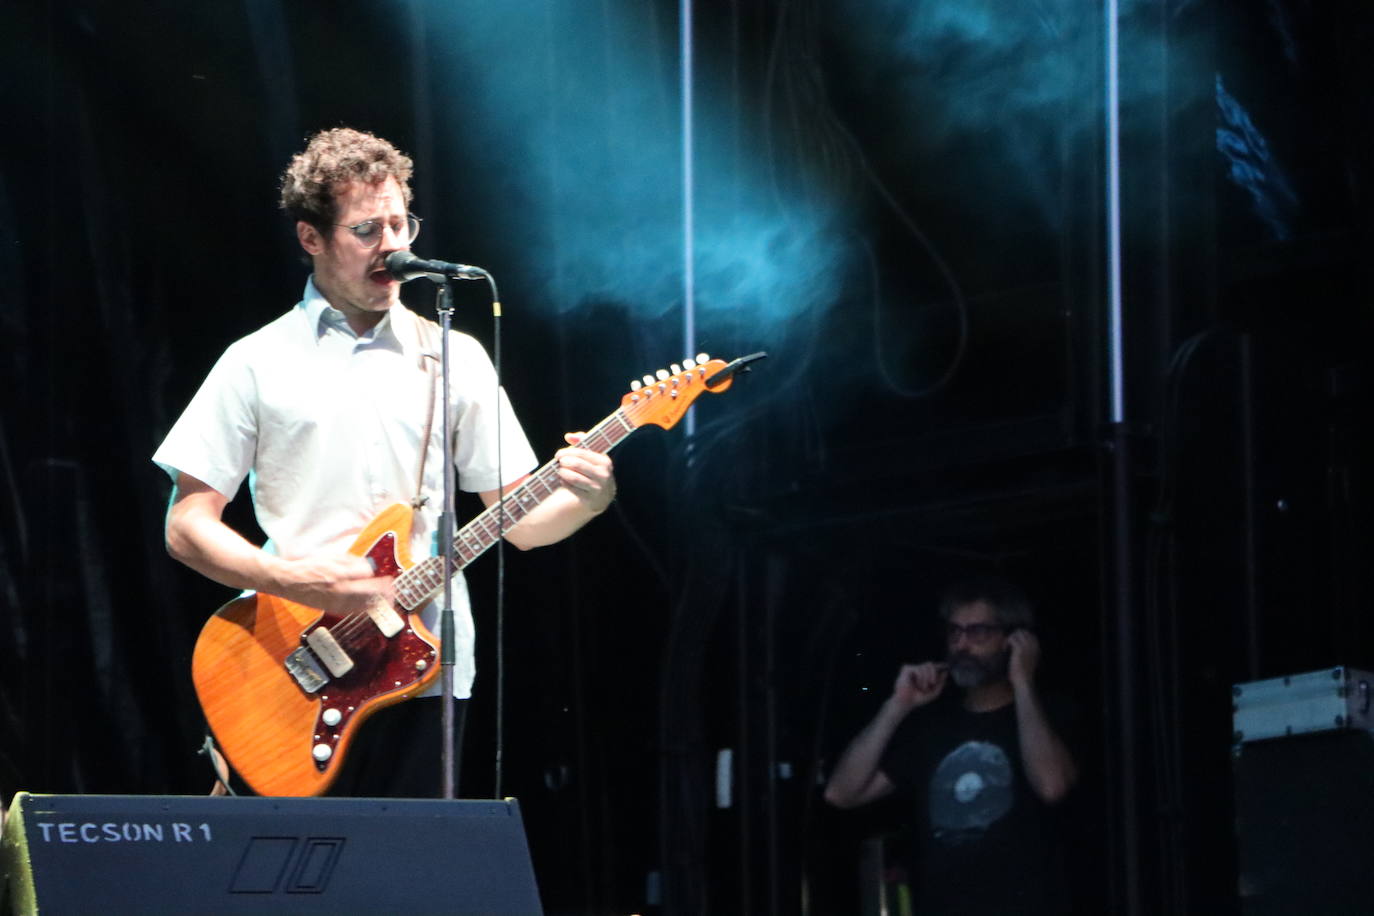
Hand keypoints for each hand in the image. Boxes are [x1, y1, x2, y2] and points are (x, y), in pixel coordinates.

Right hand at [272, 554, 395, 614]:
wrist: (289, 581)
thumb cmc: (311, 567)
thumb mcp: (333, 557)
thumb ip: (353, 563)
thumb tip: (370, 569)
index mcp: (340, 574)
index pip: (368, 578)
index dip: (381, 580)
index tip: (389, 581)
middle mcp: (339, 590)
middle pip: (368, 594)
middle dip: (384, 595)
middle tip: (393, 594)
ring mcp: (335, 602)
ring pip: (362, 606)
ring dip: (377, 604)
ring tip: (386, 602)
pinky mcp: (331, 609)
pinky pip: (352, 611)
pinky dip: (364, 609)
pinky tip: (370, 607)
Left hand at [556, 432, 615, 512]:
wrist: (603, 497)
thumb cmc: (594, 471)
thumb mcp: (593, 456)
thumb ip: (582, 442)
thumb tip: (568, 436)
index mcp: (604, 461)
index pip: (581, 453)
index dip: (567, 452)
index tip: (558, 454)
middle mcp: (603, 474)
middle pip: (577, 464)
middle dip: (564, 462)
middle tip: (558, 462)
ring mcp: (597, 488)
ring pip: (574, 477)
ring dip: (563, 473)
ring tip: (560, 471)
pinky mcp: (590, 499)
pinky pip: (572, 489)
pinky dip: (565, 483)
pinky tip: (562, 480)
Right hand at [892, 662, 947, 709]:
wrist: (907, 702)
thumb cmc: (918, 698)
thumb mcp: (934, 693)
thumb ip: (941, 683)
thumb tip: (945, 672)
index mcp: (924, 675)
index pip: (933, 667)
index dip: (940, 665)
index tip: (947, 665)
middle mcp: (918, 670)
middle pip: (930, 664)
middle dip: (933, 673)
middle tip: (933, 683)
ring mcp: (912, 669)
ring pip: (925, 667)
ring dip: (926, 679)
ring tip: (922, 688)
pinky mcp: (906, 669)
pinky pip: (918, 669)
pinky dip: (920, 678)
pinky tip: (918, 684)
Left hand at [1007, 628, 1040, 688]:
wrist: (1023, 681)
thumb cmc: (1023, 674)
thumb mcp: (1027, 660)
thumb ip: (1026, 652)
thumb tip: (1017, 644)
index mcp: (1037, 648)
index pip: (1029, 634)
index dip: (1019, 636)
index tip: (1013, 644)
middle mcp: (1034, 646)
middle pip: (1023, 631)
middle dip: (1014, 635)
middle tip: (1008, 644)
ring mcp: (1028, 647)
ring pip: (1017, 633)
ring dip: (1009, 638)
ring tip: (1006, 647)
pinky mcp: (1020, 649)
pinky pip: (1011, 638)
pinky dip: (1006, 642)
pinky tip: (1004, 649)